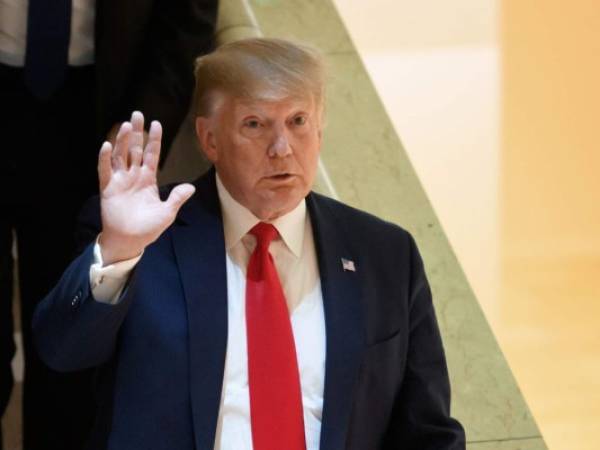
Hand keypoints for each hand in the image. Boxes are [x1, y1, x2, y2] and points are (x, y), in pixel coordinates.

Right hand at [98, 111, 194, 264]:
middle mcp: (134, 176)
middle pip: (135, 149)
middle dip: (137, 132)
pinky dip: (104, 158)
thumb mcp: (167, 212)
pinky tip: (106, 145)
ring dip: (122, 140)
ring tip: (126, 125)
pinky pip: (105, 171)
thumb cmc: (148, 228)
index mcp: (148, 180)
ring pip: (120, 156)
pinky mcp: (108, 188)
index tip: (156, 124)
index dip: (154, 140)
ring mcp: (120, 181)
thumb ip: (177, 198)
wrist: (130, 241)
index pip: (152, 155)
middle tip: (137, 114)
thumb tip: (191, 187)